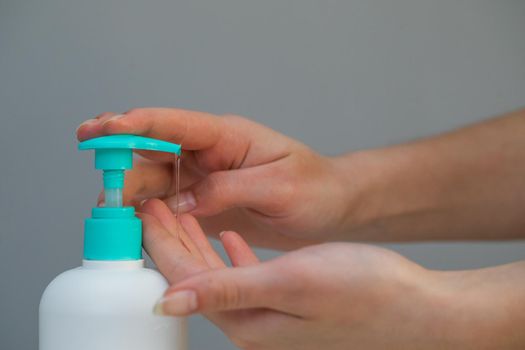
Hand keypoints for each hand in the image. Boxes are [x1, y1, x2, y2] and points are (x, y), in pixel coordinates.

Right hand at [77, 108, 358, 249]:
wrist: (331, 210)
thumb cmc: (315, 189)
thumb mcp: (278, 187)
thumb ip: (227, 189)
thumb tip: (181, 200)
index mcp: (227, 137)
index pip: (173, 124)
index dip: (134, 124)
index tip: (102, 129)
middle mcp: (209, 155)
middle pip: (154, 154)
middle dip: (122, 165)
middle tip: (106, 188)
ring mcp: (203, 181)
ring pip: (155, 183)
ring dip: (130, 194)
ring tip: (112, 211)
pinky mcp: (203, 206)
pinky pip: (167, 208)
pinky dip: (147, 215)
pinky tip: (132, 226)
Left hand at [153, 239, 519, 349]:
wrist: (415, 307)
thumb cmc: (363, 291)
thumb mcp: (291, 283)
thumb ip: (227, 291)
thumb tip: (166, 302)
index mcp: (247, 321)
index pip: (184, 278)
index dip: (160, 241)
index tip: (143, 208)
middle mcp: (251, 321)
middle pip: (195, 275)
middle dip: (170, 237)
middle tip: (151, 201)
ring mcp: (268, 311)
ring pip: (216, 271)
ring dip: (196, 240)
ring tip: (178, 209)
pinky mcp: (286, 298)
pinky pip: (244, 272)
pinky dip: (229, 250)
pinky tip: (226, 233)